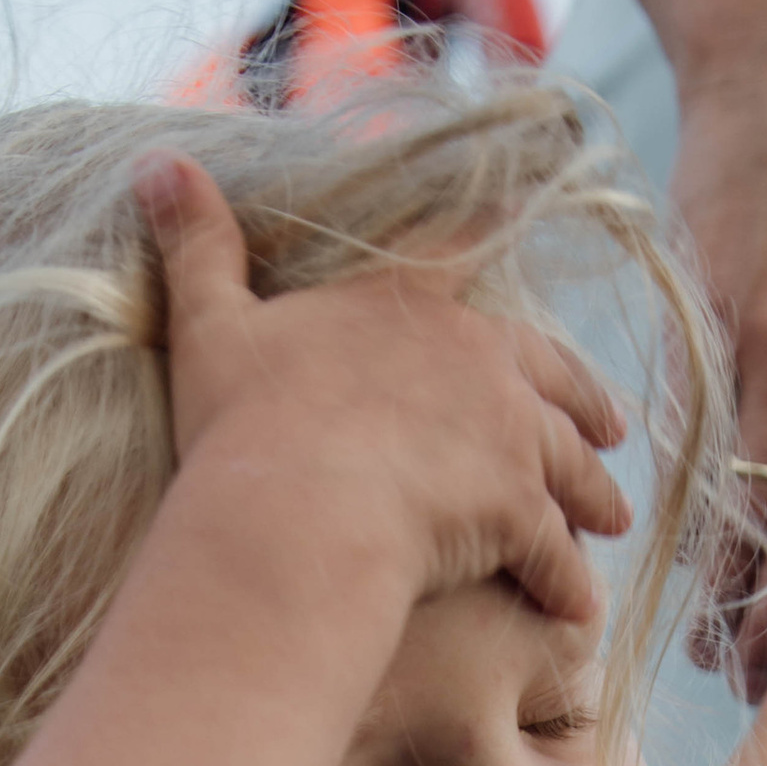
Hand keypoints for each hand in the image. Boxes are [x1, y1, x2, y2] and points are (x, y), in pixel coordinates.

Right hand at [140, 155, 630, 628]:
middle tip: (609, 429)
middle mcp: (479, 359)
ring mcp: (509, 435)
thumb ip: (197, 245)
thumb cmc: (247, 424)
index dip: (494, 247)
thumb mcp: (210, 326)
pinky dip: (569, 580)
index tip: (527, 248)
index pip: (465, 260)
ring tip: (611, 520)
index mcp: (410, 303)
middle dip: (582, 404)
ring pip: (571, 465)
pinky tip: (578, 604)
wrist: (294, 511)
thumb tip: (156, 161)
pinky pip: (556, 552)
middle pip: (550, 374)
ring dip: (594, 494)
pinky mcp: (519, 510)